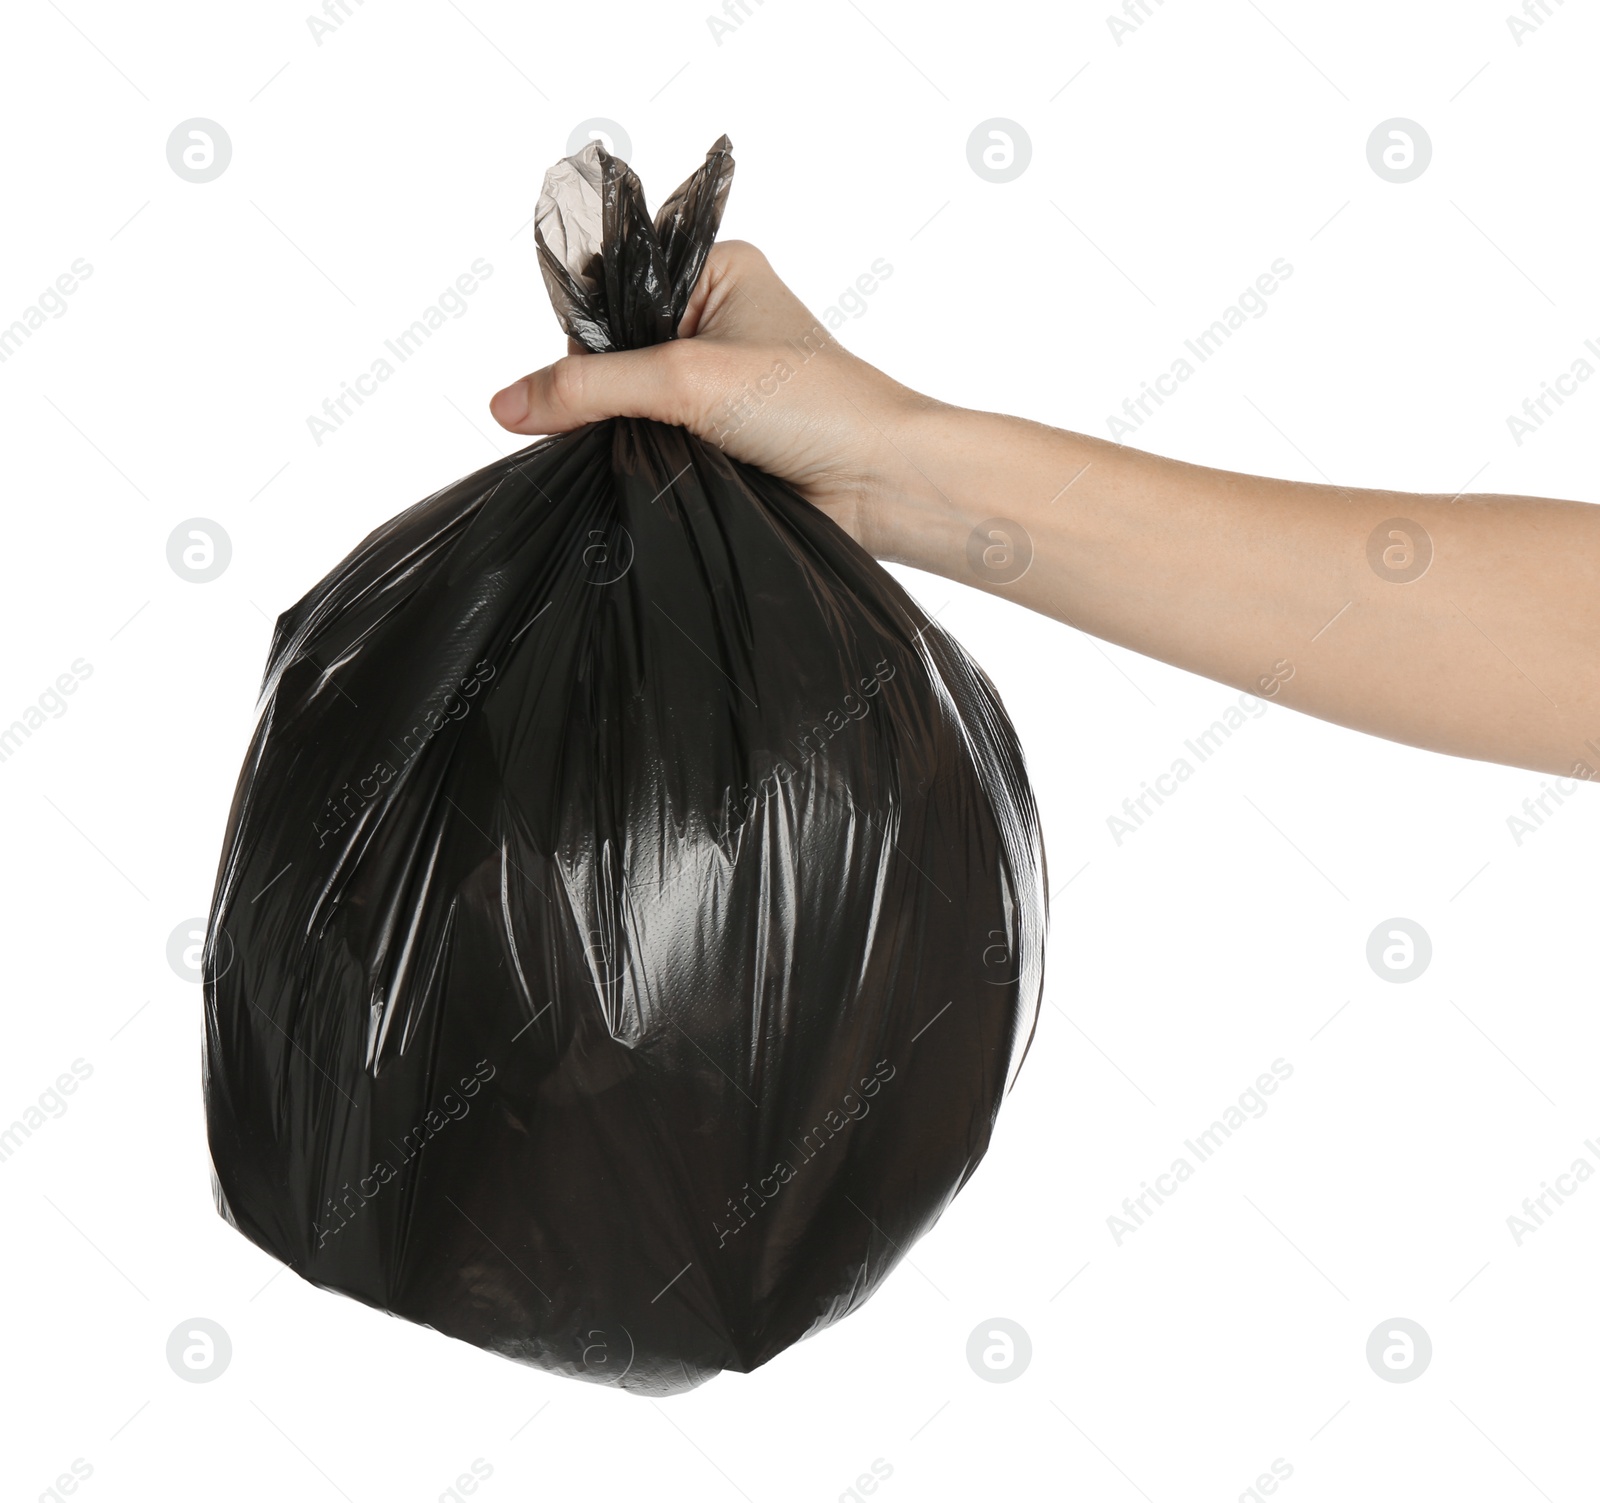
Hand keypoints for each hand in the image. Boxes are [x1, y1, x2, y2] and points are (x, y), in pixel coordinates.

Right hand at [489, 241, 933, 554]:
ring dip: (631, 434)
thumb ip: (589, 389)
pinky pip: (658, 446)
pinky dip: (649, 464)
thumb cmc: (814, 407)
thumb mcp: (686, 380)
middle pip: (618, 352)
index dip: (588, 336)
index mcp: (716, 270)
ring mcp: (721, 382)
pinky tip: (653, 478)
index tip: (583, 378)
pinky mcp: (724, 439)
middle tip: (631, 422)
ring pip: (635, 404)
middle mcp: (717, 319)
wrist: (883, 483)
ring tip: (652, 453)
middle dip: (608, 392)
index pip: (615, 289)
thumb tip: (507, 404)